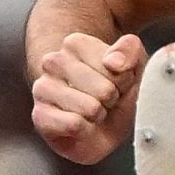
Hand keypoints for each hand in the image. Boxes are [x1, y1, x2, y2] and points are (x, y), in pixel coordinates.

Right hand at [32, 33, 147, 162]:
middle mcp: (53, 61)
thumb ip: (130, 50)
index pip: (115, 65)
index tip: (115, 81)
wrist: (101, 128)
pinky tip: (81, 125)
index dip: (124, 79)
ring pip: (90, 107)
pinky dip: (86, 130)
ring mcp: (43, 88)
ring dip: (99, 114)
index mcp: (75, 43)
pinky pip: (75, 124)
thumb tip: (113, 62)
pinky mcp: (40, 115)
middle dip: (112, 99)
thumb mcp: (135, 65)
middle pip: (104, 89)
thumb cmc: (115, 94)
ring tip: (93, 111)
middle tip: (104, 99)